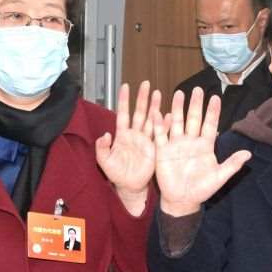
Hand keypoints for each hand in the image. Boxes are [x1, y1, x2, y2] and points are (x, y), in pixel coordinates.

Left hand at [96, 82, 160, 213]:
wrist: (130, 187)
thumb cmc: (117, 174)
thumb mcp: (104, 162)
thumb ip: (102, 148)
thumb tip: (104, 135)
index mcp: (122, 135)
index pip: (123, 113)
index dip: (124, 100)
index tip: (125, 86)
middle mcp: (135, 135)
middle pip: (139, 112)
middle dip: (143, 98)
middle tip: (146, 84)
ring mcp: (145, 141)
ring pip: (151, 120)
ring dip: (155, 107)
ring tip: (159, 94)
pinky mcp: (154, 149)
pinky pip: (160, 135)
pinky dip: (165, 125)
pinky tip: (169, 115)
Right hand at [153, 85, 247, 215]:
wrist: (182, 200)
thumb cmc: (202, 189)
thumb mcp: (219, 178)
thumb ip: (232, 164)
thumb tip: (248, 154)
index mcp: (205, 146)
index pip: (210, 124)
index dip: (212, 111)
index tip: (215, 97)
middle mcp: (190, 142)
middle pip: (193, 119)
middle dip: (195, 104)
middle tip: (197, 88)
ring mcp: (176, 145)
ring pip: (177, 122)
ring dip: (177, 108)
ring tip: (178, 93)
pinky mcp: (163, 151)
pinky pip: (160, 135)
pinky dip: (159, 124)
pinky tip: (158, 112)